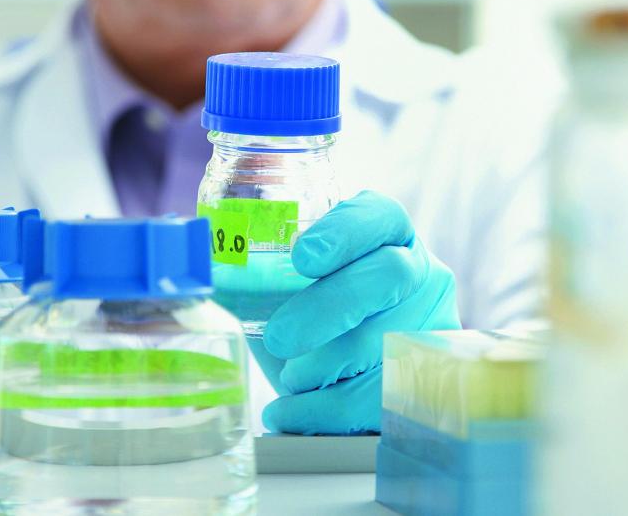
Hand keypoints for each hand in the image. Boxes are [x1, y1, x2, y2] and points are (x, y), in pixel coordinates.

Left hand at [259, 190, 460, 433]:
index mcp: (385, 235)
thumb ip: (256, 273)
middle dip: (329, 307)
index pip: (379, 216)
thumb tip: (198, 271)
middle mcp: (418, 272)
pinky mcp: (427, 376)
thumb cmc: (311, 320)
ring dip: (323, 366)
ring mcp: (430, 323)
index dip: (345, 232)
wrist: (348, 377)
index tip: (302, 256)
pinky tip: (291, 411)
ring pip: (384, 340)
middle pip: (387, 276)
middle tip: (281, 336)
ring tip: (291, 376)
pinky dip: (326, 409)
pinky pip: (380, 395)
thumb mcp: (287, 287)